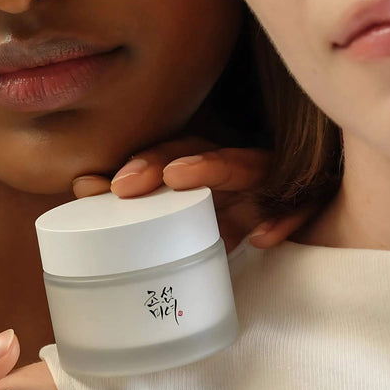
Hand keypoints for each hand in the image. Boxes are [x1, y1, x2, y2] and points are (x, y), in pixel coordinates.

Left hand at [71, 138, 311, 251]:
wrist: (305, 209)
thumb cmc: (242, 210)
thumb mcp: (197, 214)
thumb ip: (146, 201)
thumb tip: (83, 186)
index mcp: (212, 166)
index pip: (172, 154)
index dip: (137, 165)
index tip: (90, 186)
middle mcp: (240, 166)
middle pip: (203, 152)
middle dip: (162, 162)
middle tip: (123, 184)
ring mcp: (273, 183)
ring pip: (249, 166)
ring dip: (213, 169)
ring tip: (179, 177)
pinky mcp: (305, 202)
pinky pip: (300, 204)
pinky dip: (283, 216)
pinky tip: (262, 237)